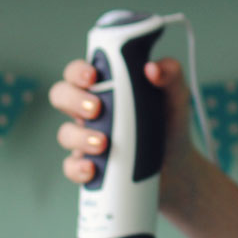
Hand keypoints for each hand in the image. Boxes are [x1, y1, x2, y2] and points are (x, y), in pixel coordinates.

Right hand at [48, 55, 195, 198]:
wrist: (176, 166)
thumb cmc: (169, 123)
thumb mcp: (175, 96)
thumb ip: (170, 75)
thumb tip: (153, 68)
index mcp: (105, 87)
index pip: (79, 72)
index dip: (78, 71)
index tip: (92, 76)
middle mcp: (90, 110)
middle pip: (61, 96)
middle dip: (73, 100)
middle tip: (96, 109)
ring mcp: (86, 139)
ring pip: (65, 133)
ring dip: (79, 137)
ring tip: (104, 143)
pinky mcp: (89, 166)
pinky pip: (71, 167)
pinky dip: (78, 168)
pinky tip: (93, 169)